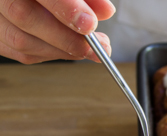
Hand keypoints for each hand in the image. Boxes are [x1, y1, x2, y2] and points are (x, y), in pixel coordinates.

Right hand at [0, 0, 114, 63]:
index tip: (90, 24)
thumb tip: (106, 11)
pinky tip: (68, 49)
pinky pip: (19, 53)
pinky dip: (49, 54)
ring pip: (20, 40)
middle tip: (98, 45)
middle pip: (24, 16)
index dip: (65, 8)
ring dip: (61, 50)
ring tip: (89, 49)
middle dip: (66, 37)